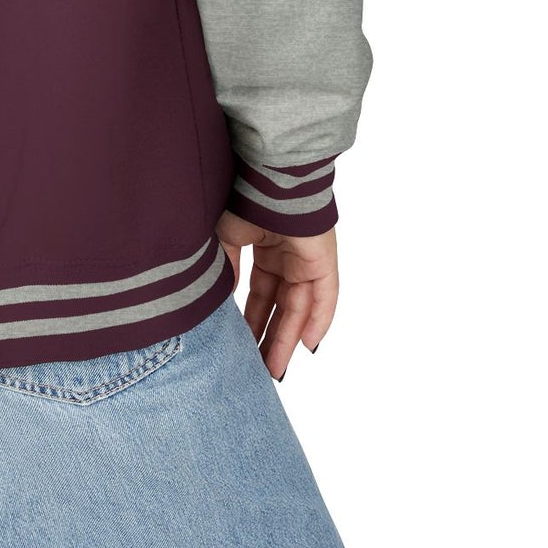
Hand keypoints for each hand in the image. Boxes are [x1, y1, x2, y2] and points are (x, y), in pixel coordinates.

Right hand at [215, 210, 337, 380]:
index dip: (251, 320)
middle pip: (280, 307)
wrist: (266, 178)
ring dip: (287, 338)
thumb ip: (228, 270)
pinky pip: (324, 297)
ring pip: (299, 308)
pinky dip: (317, 320)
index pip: (260, 294)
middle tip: (257, 368)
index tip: (240, 345)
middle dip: (268, 338)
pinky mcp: (323, 261)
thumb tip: (223, 300)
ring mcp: (307, 260)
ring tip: (274, 368)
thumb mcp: (225, 238)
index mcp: (265, 249)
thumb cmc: (243, 198)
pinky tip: (306, 346)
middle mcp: (288, 257)